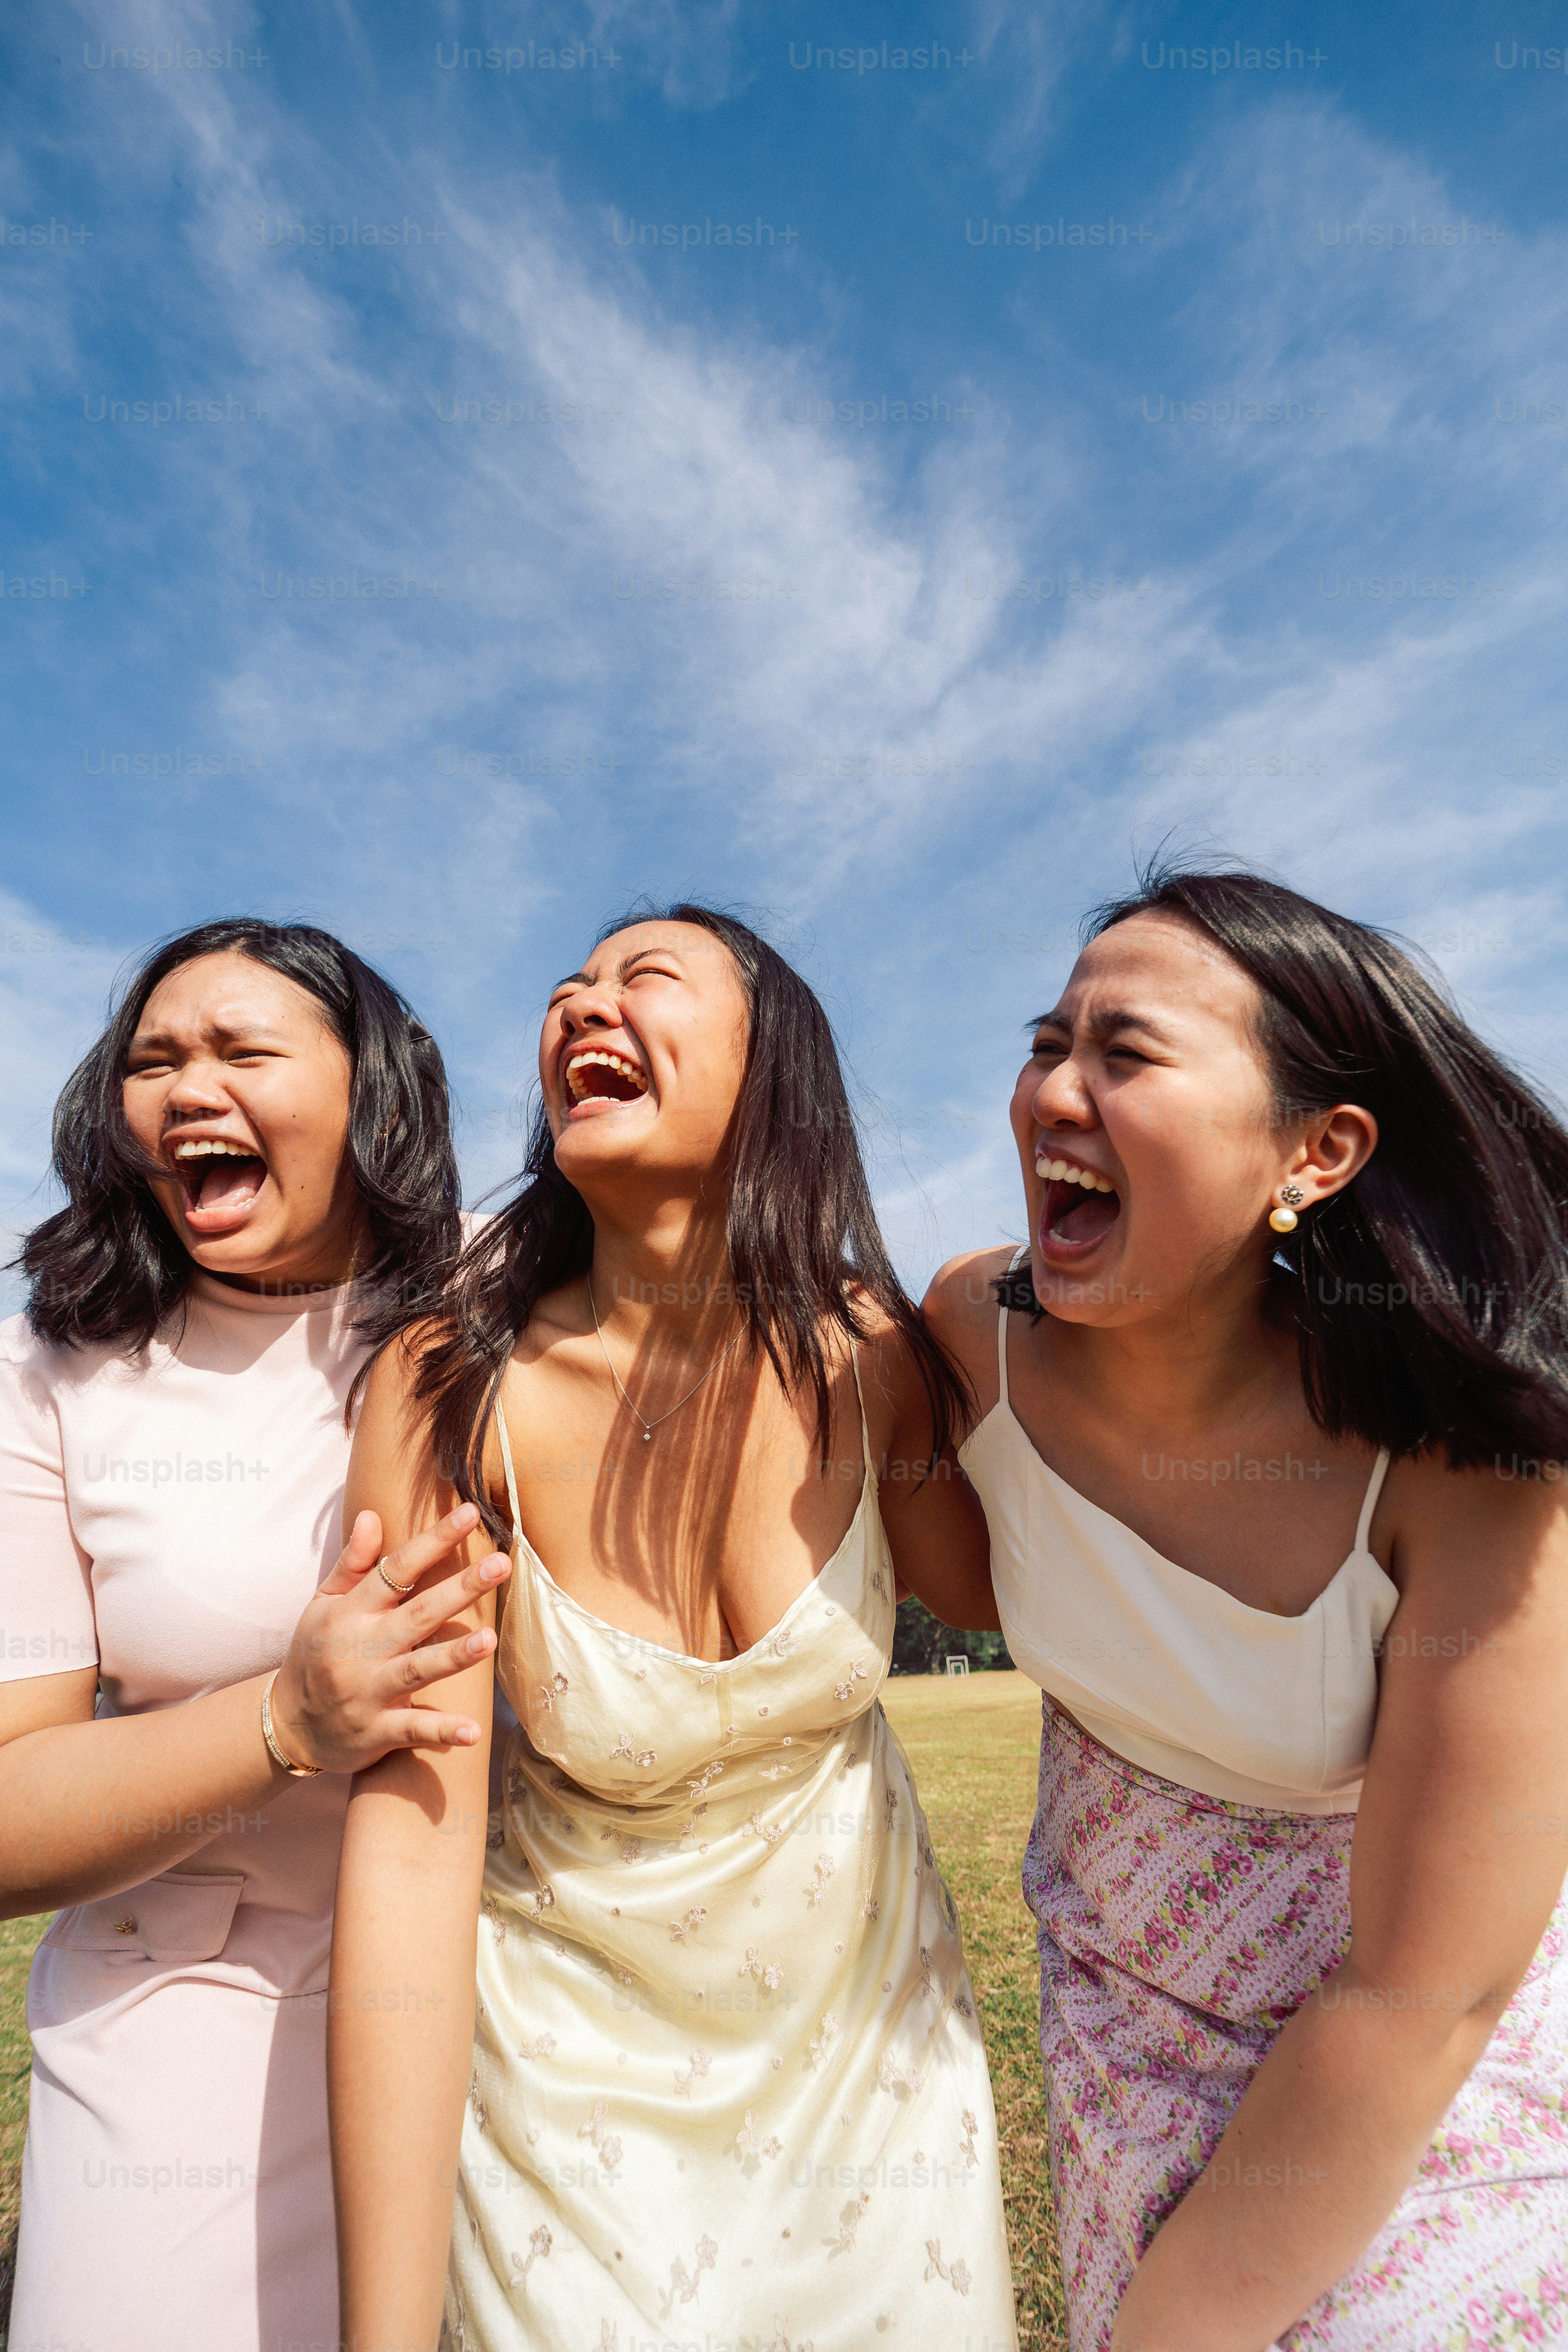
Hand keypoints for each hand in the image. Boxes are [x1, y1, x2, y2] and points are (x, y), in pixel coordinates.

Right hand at [267, 1504, 509, 1772]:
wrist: (289, 1726)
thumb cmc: (315, 1654)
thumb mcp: (323, 1605)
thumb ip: (352, 1564)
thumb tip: (372, 1515)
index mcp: (350, 1612)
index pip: (398, 1569)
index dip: (434, 1540)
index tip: (470, 1513)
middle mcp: (361, 1649)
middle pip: (418, 1614)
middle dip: (460, 1590)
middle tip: (500, 1565)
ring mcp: (368, 1692)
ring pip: (417, 1669)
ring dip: (453, 1656)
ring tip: (489, 1640)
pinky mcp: (375, 1732)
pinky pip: (412, 1730)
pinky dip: (441, 1732)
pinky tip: (473, 1732)